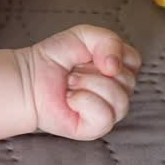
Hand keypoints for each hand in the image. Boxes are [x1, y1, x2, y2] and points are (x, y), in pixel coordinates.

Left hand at [22, 25, 141, 141]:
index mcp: (120, 70)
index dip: (112, 53)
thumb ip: (109, 40)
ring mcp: (109, 112)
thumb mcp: (85, 36)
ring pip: (119, 99)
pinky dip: (83, 101)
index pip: (134, 61)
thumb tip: (115, 67)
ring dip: (87, 84)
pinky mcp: (96, 128)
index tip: (89, 54)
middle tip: (75, 71)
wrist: (29, 78)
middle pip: (128, 80)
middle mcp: (119, 92)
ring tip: (70, 84)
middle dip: (94, 70)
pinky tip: (71, 99)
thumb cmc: (56, 58)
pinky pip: (105, 115)